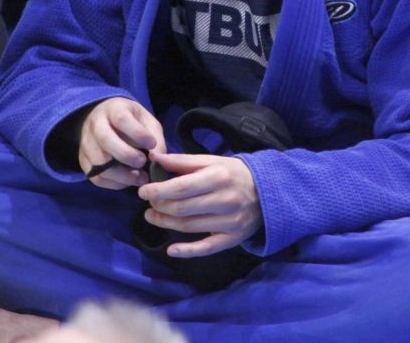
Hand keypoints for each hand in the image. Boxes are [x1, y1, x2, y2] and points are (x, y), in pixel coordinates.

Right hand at [79, 98, 165, 188]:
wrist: (105, 119)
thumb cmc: (131, 121)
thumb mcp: (146, 120)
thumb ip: (155, 136)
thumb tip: (158, 158)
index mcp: (114, 109)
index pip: (121, 119)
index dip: (137, 133)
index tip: (151, 144)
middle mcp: (96, 124)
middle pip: (105, 139)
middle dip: (126, 154)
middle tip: (143, 162)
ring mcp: (87, 143)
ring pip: (98, 162)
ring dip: (122, 175)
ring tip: (140, 177)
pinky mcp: (84, 160)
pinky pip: (96, 177)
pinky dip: (114, 183)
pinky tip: (128, 181)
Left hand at [138, 151, 261, 257]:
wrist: (266, 191)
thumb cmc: (233, 173)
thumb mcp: (211, 161)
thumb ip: (182, 161)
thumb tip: (154, 157)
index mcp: (218, 176)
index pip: (181, 187)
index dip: (158, 191)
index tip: (143, 191)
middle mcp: (225, 200)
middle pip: (182, 208)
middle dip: (159, 207)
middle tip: (148, 204)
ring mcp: (230, 222)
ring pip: (190, 227)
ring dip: (166, 224)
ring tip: (152, 216)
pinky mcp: (233, 238)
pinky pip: (207, 248)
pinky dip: (187, 251)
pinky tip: (171, 250)